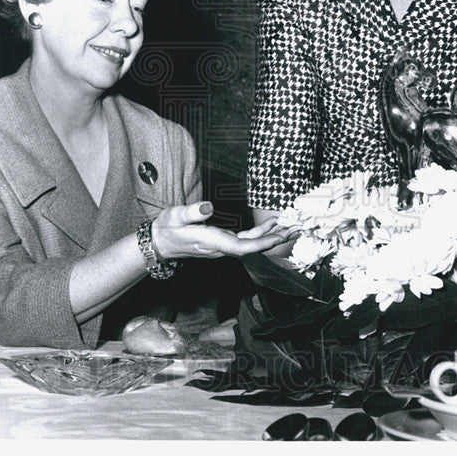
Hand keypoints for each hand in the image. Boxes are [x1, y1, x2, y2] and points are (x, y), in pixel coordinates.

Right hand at [151, 202, 290, 260]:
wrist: (159, 243)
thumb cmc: (167, 228)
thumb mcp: (175, 215)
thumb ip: (191, 212)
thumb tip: (207, 207)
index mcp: (211, 241)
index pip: (240, 247)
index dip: (260, 244)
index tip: (278, 238)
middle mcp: (220, 247)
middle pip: (252, 248)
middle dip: (275, 240)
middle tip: (297, 231)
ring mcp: (222, 246)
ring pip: (251, 245)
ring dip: (271, 237)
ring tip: (291, 226)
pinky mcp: (223, 242)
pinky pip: (246, 241)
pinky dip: (260, 234)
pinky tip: (271, 225)